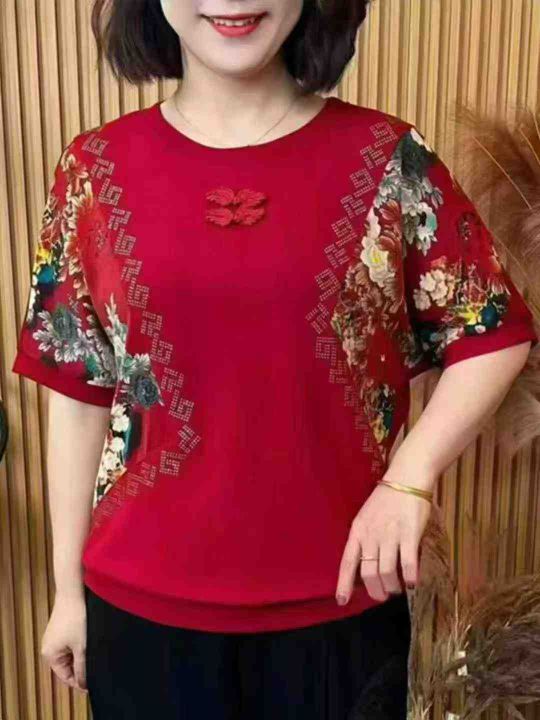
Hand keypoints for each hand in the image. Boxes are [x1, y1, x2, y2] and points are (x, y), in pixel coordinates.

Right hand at [40, 590, 87, 692]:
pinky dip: (80, 646)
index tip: (94, 683)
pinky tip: (90, 641)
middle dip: (81, 668)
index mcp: (50, 655)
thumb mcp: (82, 647)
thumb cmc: (77, 619)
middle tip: (98, 667)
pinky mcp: (61, 628)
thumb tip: (84, 684)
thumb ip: (82, 668)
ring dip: (82, 656)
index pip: (65, 677)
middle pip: (67, 666)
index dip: (79, 682)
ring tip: (95, 652)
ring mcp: (54, 637)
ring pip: (70, 654)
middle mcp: (49, 647)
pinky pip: (71, 644)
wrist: (73, 593)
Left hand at [335, 481, 431, 602]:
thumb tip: (366, 565)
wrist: (407, 479)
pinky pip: (407, 564)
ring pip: (386, 572)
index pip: (347, 561)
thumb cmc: (387, 500)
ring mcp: (390, 534)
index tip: (341, 601)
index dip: (343, 583)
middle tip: (382, 595)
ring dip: (392, 586)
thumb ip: (365, 539)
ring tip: (397, 588)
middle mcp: (371, 534)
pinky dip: (409, 578)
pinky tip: (412, 583)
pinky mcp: (409, 534)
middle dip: (375, 590)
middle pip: (368, 573)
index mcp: (358, 530)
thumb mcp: (366, 517)